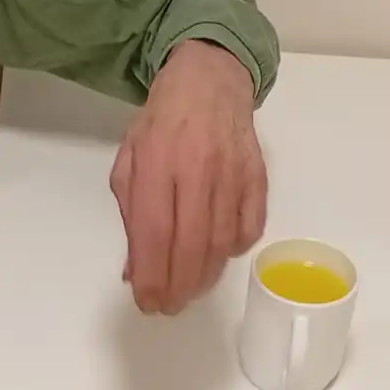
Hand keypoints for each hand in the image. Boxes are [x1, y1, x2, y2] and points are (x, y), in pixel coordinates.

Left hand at [110, 41, 266, 313]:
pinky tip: (218, 255)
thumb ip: (131, 215)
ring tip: (190, 290)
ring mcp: (232, 173)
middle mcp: (197, 169)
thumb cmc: (162, 123)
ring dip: (205, 276)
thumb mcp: (130, 161)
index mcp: (157, 162)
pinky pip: (250, 226)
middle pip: (191, 244)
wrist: (210, 81)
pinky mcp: (258, 177)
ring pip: (222, 241)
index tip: (147, 302)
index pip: (154, 231)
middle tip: (169, 307)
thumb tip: (136, 271)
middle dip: (179, 286)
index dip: (152, 275)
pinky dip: (235, 249)